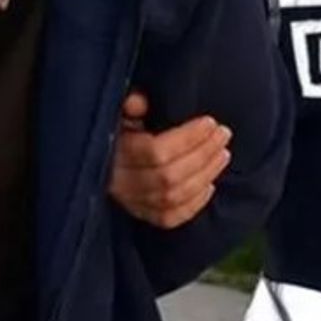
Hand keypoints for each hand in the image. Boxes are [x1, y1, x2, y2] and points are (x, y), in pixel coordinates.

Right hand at [109, 92, 232, 229]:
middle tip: (223, 135)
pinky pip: (169, 218)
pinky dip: (193, 205)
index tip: (210, 122)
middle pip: (168, 176)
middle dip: (202, 155)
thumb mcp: (118, 111)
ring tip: (223, 155)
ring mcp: (131, 202)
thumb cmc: (115, 128)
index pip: (156, 152)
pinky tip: (209, 186)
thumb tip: (139, 102)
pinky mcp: (140, 215)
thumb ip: (129, 104)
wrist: (96, 155)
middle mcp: (122, 183)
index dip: (187, 138)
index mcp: (116, 154)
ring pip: (172, 197)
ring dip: (204, 176)